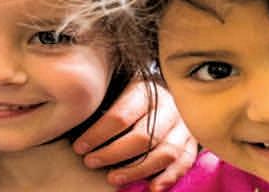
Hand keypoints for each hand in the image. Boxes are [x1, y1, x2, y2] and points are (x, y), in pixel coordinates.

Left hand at [72, 80, 197, 190]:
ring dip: (138, 170)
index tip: (80, 148)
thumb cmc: (133, 92)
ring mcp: (183, 125)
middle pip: (143, 136)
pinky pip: (184, 161)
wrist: (172, 86)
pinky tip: (152, 188)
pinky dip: (169, 177)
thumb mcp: (119, 86)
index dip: (98, 134)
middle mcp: (168, 107)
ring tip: (114, 179)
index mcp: (146, 90)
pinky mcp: (192, 141)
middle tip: (91, 162)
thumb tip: (75, 122)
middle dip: (113, 153)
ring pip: (164, 152)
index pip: (121, 116)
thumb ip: (104, 102)